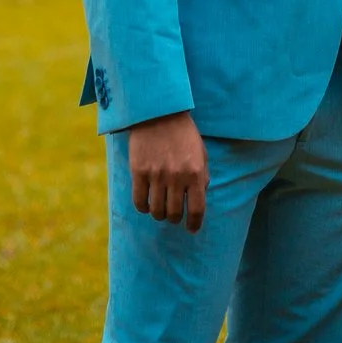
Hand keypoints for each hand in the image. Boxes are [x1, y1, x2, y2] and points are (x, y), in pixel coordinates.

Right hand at [126, 111, 208, 230]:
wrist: (158, 112)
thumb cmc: (183, 134)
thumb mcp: (201, 153)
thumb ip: (202, 178)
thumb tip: (198, 202)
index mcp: (195, 172)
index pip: (197, 209)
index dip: (195, 224)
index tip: (192, 229)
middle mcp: (177, 176)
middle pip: (174, 214)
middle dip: (174, 219)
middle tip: (173, 215)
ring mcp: (156, 175)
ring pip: (156, 211)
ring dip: (159, 214)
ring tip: (159, 208)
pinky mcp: (139, 172)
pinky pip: (139, 202)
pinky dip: (143, 207)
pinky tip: (146, 203)